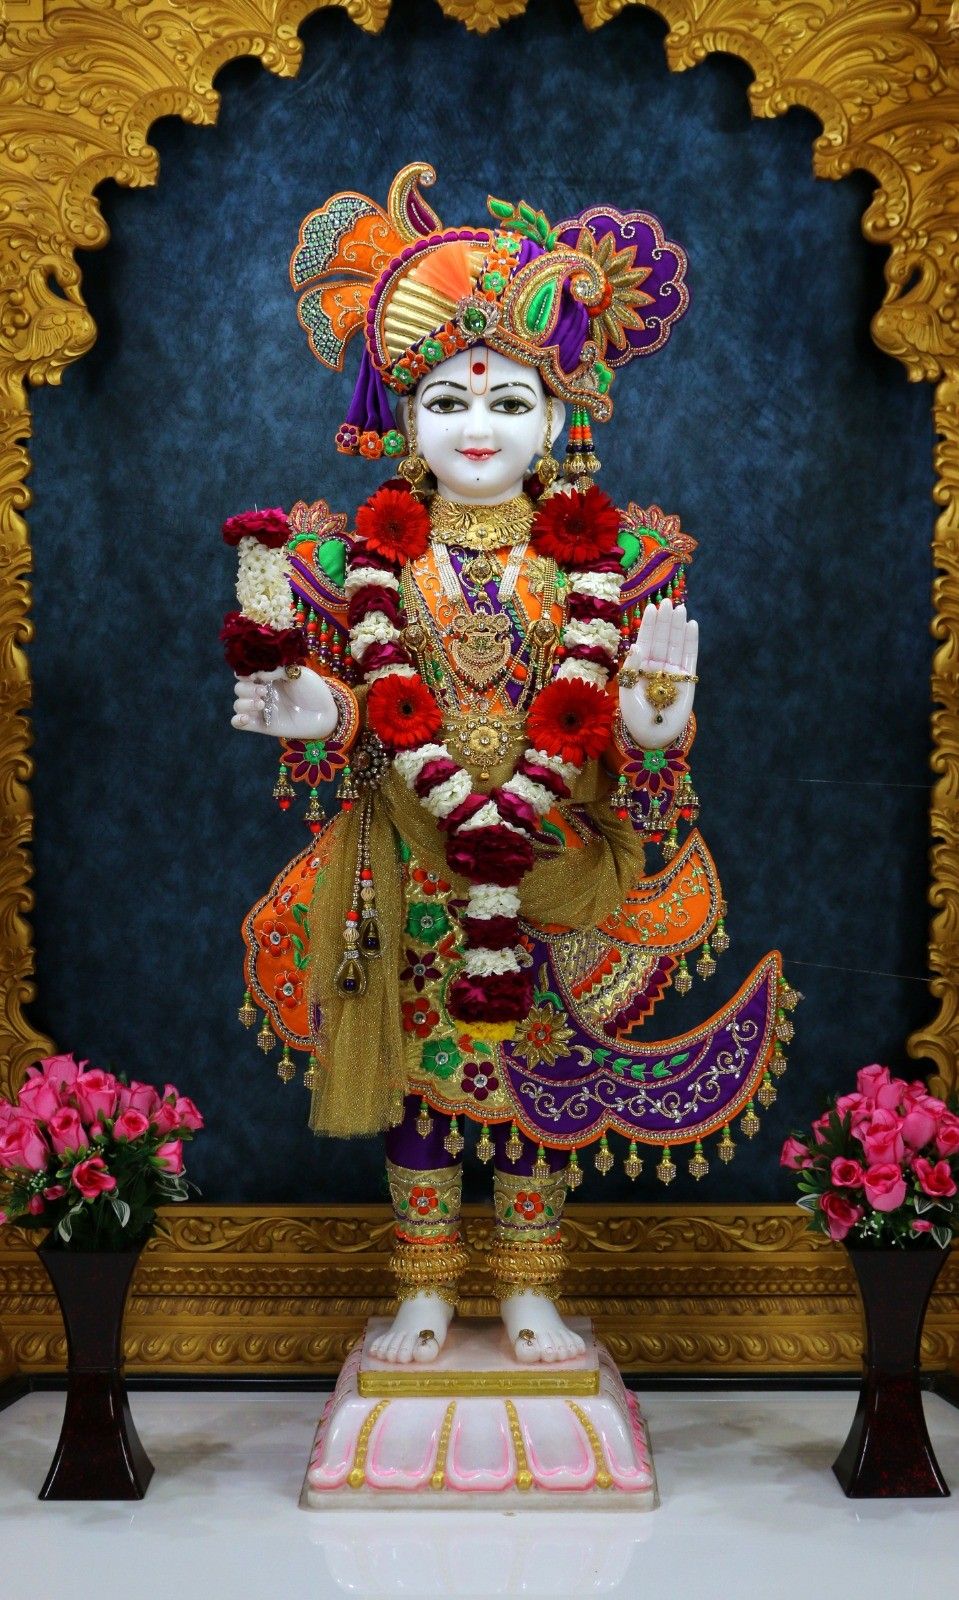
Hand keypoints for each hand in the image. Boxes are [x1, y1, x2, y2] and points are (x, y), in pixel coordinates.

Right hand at [231, 667, 337, 740]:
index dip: (245, 672)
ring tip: (262, 703)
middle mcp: (262, 692)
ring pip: (238, 704)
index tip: (254, 674)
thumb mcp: (299, 673)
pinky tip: (246, 717)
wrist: (325, 715)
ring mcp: (261, 709)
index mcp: (269, 677)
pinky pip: (238, 723)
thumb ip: (278, 671)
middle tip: (264, 691)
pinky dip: (237, 719)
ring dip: (245, 702)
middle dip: (247, 688)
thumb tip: (259, 673)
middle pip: (239, 687)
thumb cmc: (314, 691)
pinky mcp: (261, 725)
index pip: (246, 671)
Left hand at [619, 600, 698, 749]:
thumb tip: (637, 646)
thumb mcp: (627, 691)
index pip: (645, 642)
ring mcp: (673, 672)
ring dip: (678, 627)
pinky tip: (691, 625)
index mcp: (640, 668)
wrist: (653, 736)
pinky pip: (690, 657)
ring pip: (676, 644)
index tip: (651, 608)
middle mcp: (657, 667)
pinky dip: (691, 641)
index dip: (649, 625)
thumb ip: (631, 669)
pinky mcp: (687, 679)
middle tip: (668, 602)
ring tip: (680, 609)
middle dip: (665, 621)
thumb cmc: (635, 717)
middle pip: (662, 639)